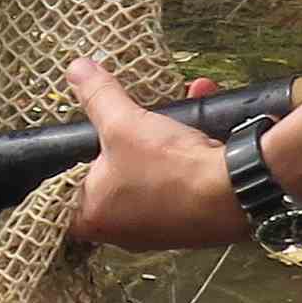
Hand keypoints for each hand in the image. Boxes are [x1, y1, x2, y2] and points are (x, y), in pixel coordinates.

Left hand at [59, 56, 241, 250]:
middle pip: (112, 179)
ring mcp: (159, 229)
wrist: (237, 191)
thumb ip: (98, 96)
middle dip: (126, 141)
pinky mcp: (191, 221)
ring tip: (173, 110)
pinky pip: (181, 179)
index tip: (82, 145)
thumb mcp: (124, 122)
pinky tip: (201, 117)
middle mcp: (123, 232)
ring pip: (151, 175)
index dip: (71, 168)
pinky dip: (188, 150)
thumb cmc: (171, 168)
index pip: (64, 197)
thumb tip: (77, 71)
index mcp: (94, 216)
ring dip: (162, 139)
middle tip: (128, 120)